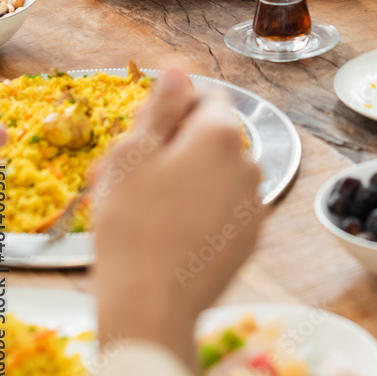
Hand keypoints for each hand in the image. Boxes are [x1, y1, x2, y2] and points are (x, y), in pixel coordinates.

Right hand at [94, 63, 262, 369]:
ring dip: (183, 177)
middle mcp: (248, 163)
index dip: (170, 108)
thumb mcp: (134, 153)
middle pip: (210, 136)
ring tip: (140, 204)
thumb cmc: (133, 225)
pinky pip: (224, 206)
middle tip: (123, 171)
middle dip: (172, 145)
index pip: (205, 96)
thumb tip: (179, 67)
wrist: (151, 308)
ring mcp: (253, 204)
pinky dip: (200, 208)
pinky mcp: (249, 238)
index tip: (138, 132)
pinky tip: (166, 230)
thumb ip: (162, 105)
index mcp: (220, 134)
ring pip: (216, 173)